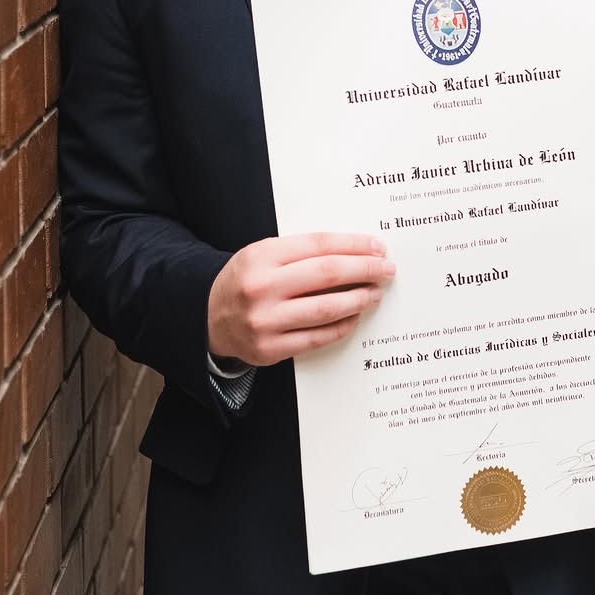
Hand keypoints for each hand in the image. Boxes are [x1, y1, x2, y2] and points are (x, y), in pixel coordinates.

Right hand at [207, 231, 394, 365]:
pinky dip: (341, 326)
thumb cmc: (246, 280)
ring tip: (375, 293)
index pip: (318, 245)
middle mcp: (261, 288)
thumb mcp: (264, 254)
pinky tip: (354, 316)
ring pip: (326, 309)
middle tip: (386, 269)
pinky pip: (316, 338)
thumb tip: (356, 252)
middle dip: (364, 270)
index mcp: (261, 256)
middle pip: (327, 274)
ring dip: (358, 299)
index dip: (353, 245)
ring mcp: (265, 321)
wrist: (208, 316)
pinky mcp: (269, 349)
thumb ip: (303, 252)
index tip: (377, 247)